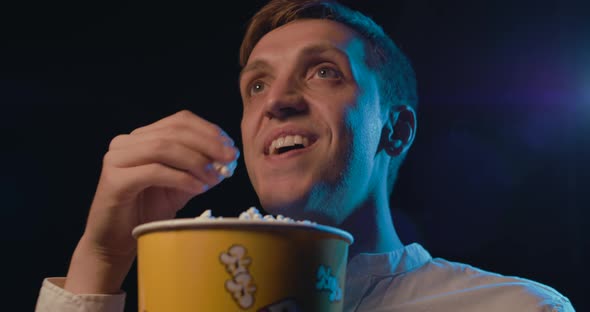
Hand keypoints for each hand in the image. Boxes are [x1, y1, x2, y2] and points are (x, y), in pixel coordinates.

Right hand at [64, 110, 238, 293]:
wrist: (117, 241)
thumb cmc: (148, 212)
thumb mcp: (180, 186)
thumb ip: (199, 170)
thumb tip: (228, 159)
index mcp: (142, 137)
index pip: (179, 121)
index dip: (208, 130)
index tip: (230, 147)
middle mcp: (126, 142)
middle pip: (174, 131)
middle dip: (207, 144)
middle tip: (230, 159)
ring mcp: (117, 159)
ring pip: (164, 148)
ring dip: (196, 161)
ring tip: (215, 178)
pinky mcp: (114, 180)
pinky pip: (154, 171)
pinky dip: (181, 178)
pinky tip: (199, 188)